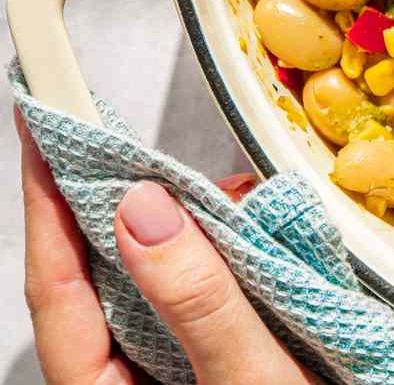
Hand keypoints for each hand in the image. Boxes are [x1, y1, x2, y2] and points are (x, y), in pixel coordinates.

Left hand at [18, 112, 317, 383]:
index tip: (42, 129)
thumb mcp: (248, 378)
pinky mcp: (207, 366)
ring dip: (187, 233)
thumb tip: (145, 207)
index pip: (56, 282)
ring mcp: (163, 374)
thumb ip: (197, 299)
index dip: (46, 200)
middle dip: (124, 205)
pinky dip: (221, 258)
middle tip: (133, 142)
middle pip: (97, 277)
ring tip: (234, 200)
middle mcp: (121, 380)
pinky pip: (195, 298)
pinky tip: (255, 238)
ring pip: (150, 284)